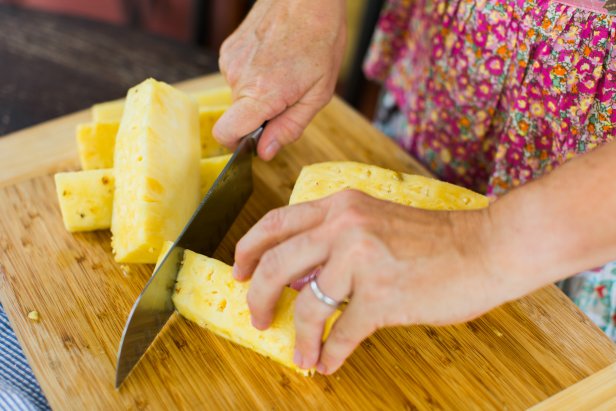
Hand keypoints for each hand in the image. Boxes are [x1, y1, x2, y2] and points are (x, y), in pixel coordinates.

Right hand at [214, 0, 346, 159]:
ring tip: (285, 72)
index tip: (252, 142)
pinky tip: (275, 59)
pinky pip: (238, 76)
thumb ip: (289, 127)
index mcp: (260, 93)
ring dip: (259, 93)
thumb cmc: (320, 39)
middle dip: (261, 115)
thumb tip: (265, 151)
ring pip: (239, 95)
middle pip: (238, 116)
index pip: (225, 133)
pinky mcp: (228, 49)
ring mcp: (230, 61)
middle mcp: (238, 77)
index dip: (236, 144)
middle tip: (289, 94)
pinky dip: (254, 76)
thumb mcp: (318, 94)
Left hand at [233, 190, 508, 374]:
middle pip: (276, 265)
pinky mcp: (382, 298)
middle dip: (256, 296)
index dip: (248, 249)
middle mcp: (345, 228)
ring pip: (306, 306)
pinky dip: (329, 352)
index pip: (276, 222)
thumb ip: (335, 239)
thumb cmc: (434, 238)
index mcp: (340, 206)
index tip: (239, 272)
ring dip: (297, 336)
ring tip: (299, 351)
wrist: (485, 248)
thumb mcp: (375, 220)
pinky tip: (327, 361)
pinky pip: (341, 334)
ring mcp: (362, 263)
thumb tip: (300, 275)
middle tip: (256, 315)